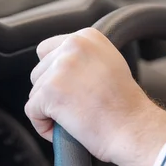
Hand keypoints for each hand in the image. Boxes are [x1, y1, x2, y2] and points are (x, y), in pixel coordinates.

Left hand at [26, 28, 165, 165]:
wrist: (133, 129)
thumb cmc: (126, 106)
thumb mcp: (110, 64)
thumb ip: (84, 57)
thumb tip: (59, 62)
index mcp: (87, 37)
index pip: (48, 50)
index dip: (57, 75)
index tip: (74, 90)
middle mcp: (73, 46)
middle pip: (40, 71)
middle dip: (53, 92)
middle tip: (79, 106)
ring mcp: (60, 68)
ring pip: (35, 92)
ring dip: (49, 109)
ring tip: (76, 117)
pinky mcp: (49, 92)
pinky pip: (32, 111)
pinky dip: (44, 125)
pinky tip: (66, 129)